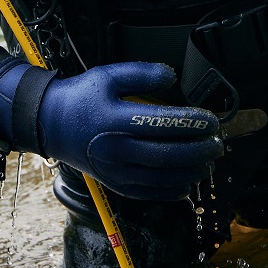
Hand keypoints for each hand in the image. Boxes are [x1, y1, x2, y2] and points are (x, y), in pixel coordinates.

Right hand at [36, 62, 222, 199]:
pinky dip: (169, 192)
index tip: (210, 121)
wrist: (49, 123)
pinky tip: (186, 185)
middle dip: (198, 151)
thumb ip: (142, 74)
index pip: (162, 124)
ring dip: (189, 172)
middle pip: (165, 155)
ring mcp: (114, 170)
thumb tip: (172, 76)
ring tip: (208, 164)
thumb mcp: (108, 75)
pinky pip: (146, 193)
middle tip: (217, 144)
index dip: (191, 124)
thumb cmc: (81, 98)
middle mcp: (115, 148)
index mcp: (115, 119)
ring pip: (159, 178)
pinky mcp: (113, 183)